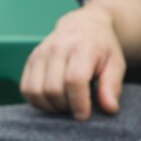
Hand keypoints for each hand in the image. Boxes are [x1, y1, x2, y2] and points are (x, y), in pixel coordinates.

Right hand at [20, 6, 125, 120]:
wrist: (82, 25)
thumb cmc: (101, 48)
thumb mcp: (115, 64)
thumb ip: (112, 86)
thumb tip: (109, 109)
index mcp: (81, 47)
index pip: (74, 80)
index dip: (79, 103)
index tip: (84, 115)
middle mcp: (56, 48)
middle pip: (53, 89)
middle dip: (65, 107)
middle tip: (76, 109)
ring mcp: (40, 53)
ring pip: (36, 91)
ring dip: (49, 106)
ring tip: (63, 106)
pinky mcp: (30, 60)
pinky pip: (25, 88)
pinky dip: (36, 101)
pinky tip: (50, 101)